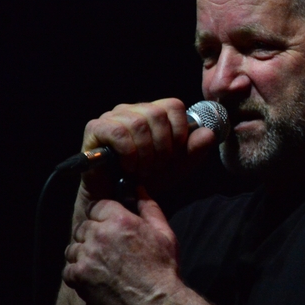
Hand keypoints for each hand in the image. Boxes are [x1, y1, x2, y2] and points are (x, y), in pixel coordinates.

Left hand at [63, 187, 182, 304]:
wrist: (157, 303)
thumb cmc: (163, 269)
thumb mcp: (164, 233)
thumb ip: (150, 208)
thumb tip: (139, 190)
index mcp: (120, 220)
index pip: (96, 206)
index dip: (101, 215)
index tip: (106, 223)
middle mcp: (100, 235)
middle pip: (83, 226)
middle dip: (92, 234)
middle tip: (106, 247)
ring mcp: (87, 257)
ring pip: (73, 247)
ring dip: (83, 253)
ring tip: (99, 264)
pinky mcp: (80, 277)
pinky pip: (68, 269)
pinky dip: (77, 273)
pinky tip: (93, 277)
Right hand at [80, 98, 216, 200]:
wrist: (118, 198)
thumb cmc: (147, 179)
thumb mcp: (177, 167)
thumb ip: (194, 151)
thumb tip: (208, 133)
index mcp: (153, 113)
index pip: (173, 105)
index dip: (179, 131)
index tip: (174, 154)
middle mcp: (133, 110)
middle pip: (156, 114)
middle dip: (162, 147)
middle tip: (156, 167)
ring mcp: (112, 117)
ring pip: (138, 123)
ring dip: (145, 153)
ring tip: (142, 170)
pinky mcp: (95, 128)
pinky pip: (118, 132)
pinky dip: (128, 152)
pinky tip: (128, 166)